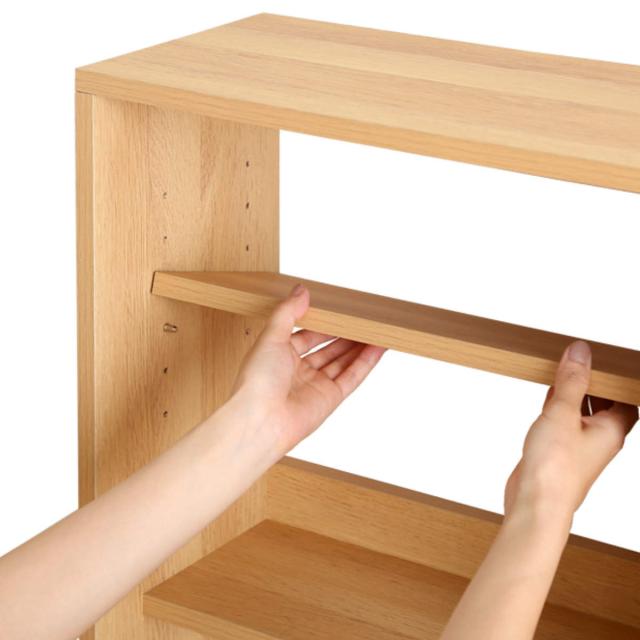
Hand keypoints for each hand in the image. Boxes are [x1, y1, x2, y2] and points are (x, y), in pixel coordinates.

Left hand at [230, 283, 386, 453]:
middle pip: (328, 348)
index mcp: (279, 356)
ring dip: (359, 346)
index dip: (324, 323)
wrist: (260, 421)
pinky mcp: (330, 399)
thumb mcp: (270, 336)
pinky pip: (352, 376)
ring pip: (343, 361)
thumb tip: (301, 290)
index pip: (307, 334)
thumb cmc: (256, 382)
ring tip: (376, 328)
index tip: (338, 310)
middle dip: (345, 334)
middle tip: (362, 319)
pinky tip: (378, 347)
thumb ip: (288, 312)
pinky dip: (366, 362)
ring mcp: (315, 385)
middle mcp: (298, 372)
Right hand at [505, 340, 637, 519]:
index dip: (617, 379)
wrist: (536, 504)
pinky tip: (548, 396)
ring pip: (583, 413)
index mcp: (612, 430)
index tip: (603, 360)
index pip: (626, 398)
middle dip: (594, 382)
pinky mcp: (559, 451)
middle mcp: (600, 439)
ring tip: (562, 371)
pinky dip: (558, 406)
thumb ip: (572, 381)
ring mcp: (579, 446)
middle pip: (605, 404)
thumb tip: (581, 352)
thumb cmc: (556, 468)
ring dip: (574, 393)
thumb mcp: (563, 413)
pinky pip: (564, 422)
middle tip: (579, 360)